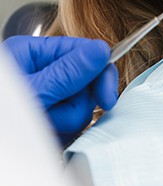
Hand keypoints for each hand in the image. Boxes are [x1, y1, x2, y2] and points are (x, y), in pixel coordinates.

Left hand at [3, 35, 117, 144]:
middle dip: (76, 103)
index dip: (99, 71)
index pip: (83, 51)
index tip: (106, 95)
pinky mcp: (50, 117)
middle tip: (60, 117)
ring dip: (65, 121)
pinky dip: (62, 132)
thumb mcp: (32, 93)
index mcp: (34, 53)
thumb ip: (67, 72)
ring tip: (41, 127)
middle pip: (85, 80)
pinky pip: (73, 122)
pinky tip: (46, 134)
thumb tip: (100, 50)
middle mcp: (43, 72)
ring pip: (81, 105)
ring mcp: (48, 96)